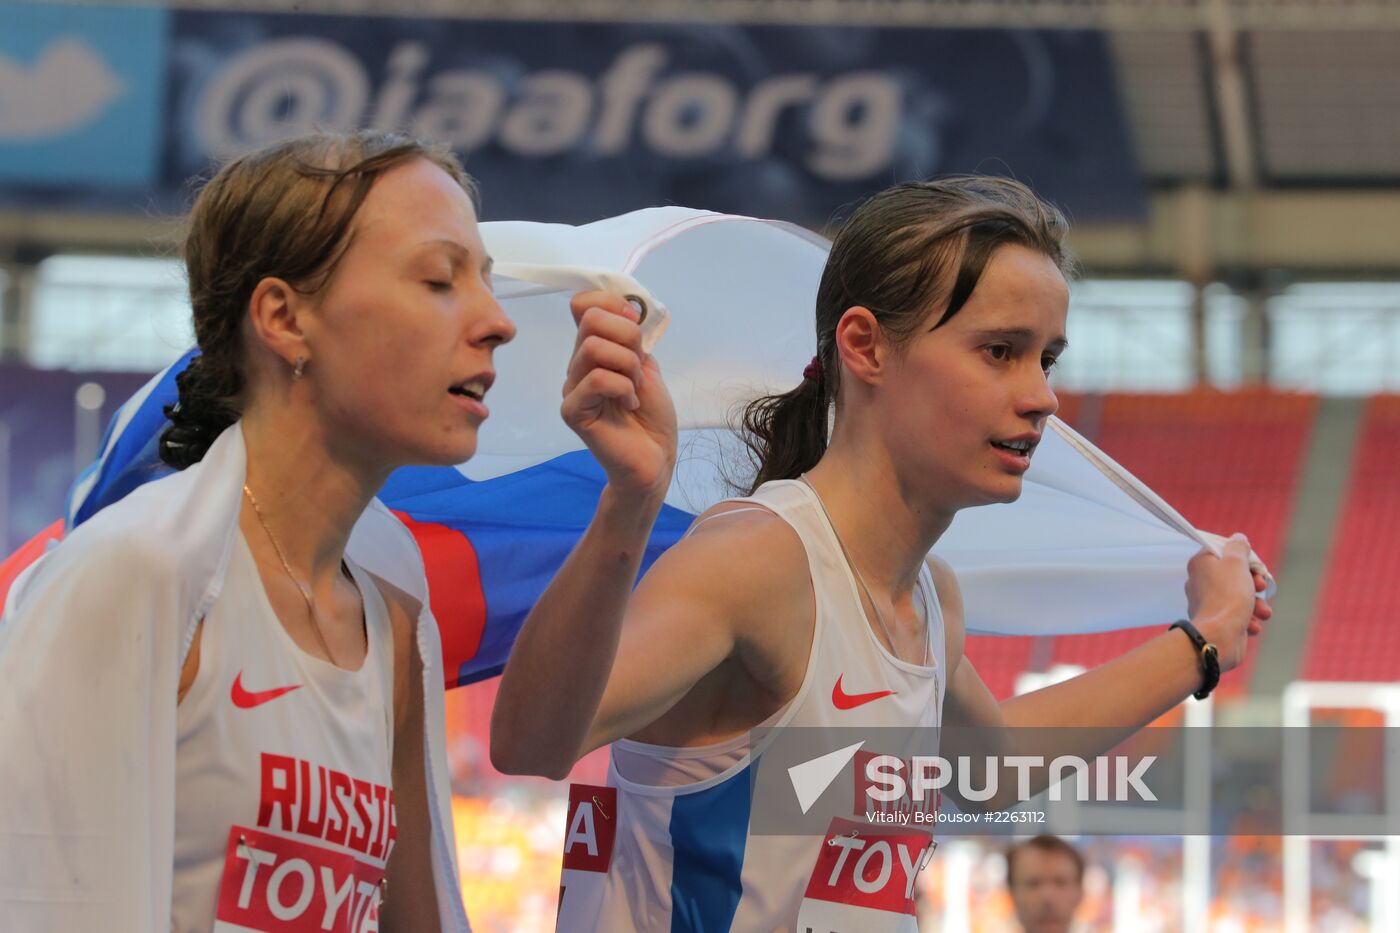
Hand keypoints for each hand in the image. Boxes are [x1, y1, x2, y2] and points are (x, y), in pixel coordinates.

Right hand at [561, 291, 677, 501]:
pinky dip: (623, 387)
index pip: (584, 304)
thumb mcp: (647, 367)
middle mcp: (577, 366)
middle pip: (591, 319)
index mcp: (593, 351)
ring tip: (635, 389)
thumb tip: (628, 309)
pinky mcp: (573, 411)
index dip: (612, 304)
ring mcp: (571, 388)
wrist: (654, 458)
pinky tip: (629, 404)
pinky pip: (596, 379)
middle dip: (628, 337)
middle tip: (639, 368)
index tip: (636, 325)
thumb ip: (633, 339)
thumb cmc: (651, 417)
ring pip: (593, 348)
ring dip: (628, 366)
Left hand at [1185, 533, 1272, 671]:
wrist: (1219, 637)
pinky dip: (1249, 620)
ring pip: (1241, 598)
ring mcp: (1210, 603)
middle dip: (1254, 584)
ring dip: (1257, 605)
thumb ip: (1238, 548)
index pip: (1225, 552)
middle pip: (1236, 575)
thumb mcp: (1236, 563)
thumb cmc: (1227, 597)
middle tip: (1260, 588)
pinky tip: (1251, 626)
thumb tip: (1238, 539)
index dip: (1244, 559)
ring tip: (1262, 612)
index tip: (1255, 567)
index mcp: (1201, 564)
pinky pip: (1239, 617)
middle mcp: (1201, 582)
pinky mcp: (1219, 622)